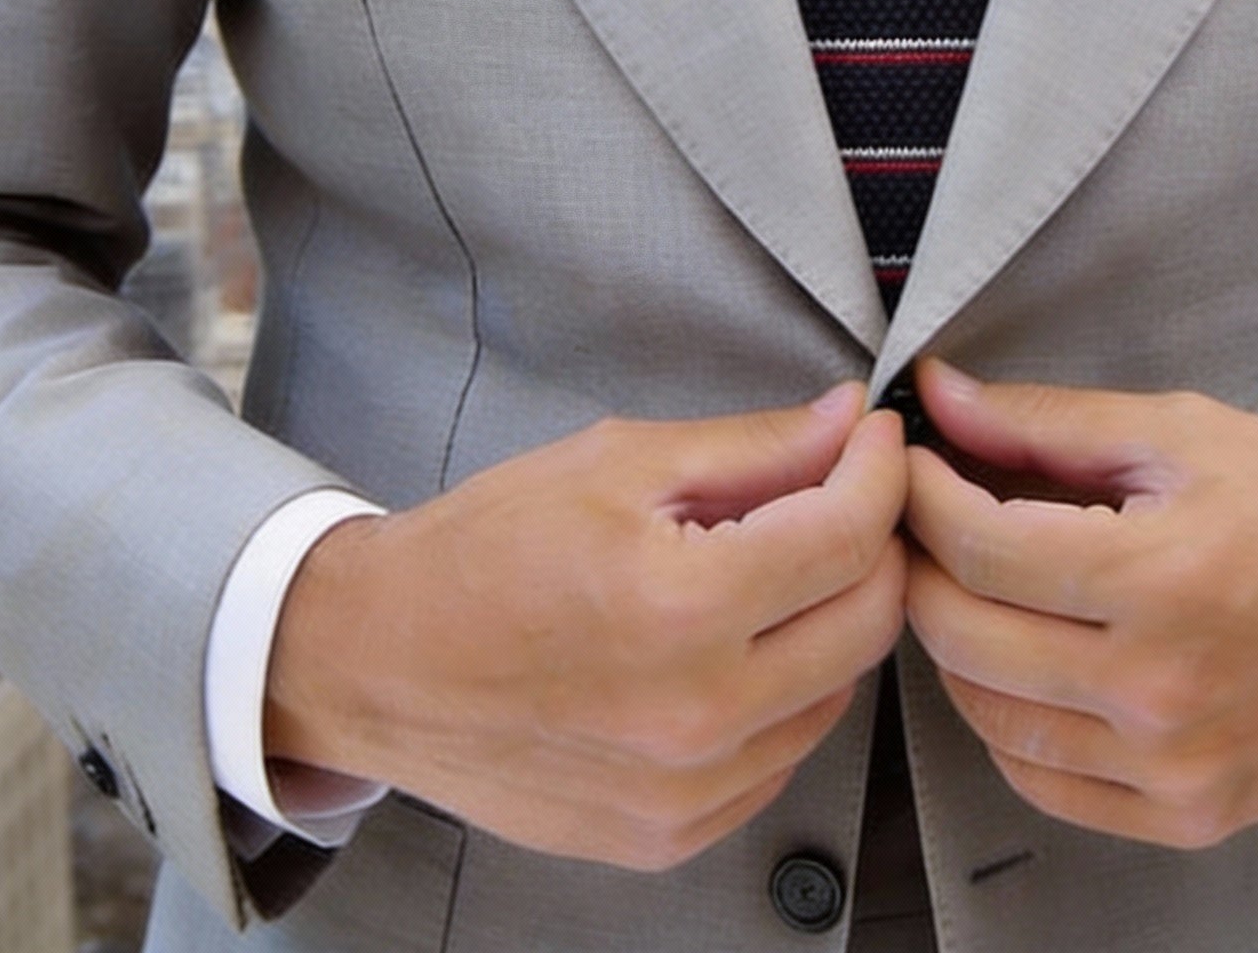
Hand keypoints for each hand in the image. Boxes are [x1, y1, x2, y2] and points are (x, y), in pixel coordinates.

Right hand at [265, 384, 906, 869]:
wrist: (378, 661)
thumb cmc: (483, 552)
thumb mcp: (619, 462)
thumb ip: (753, 447)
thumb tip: (846, 423)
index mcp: (681, 607)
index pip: (849, 535)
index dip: (879, 471)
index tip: (874, 440)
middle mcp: (696, 714)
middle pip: (868, 620)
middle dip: (872, 541)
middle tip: (839, 493)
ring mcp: (687, 790)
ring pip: (838, 691)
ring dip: (829, 618)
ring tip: (769, 568)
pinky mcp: (671, 834)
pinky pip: (782, 754)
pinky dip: (784, 692)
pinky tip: (732, 645)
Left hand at [903, 360, 1257, 849]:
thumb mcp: (1185, 433)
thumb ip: (1049, 422)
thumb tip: (943, 397)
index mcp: (1158, 578)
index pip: (977, 545)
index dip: (922, 495)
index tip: (913, 464)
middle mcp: (1158, 687)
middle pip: (964, 634)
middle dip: (922, 564)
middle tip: (925, 520)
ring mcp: (1171, 764)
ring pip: (989, 716)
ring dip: (955, 645)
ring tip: (971, 587)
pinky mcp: (1188, 813)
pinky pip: (1044, 784)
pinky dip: (1007, 726)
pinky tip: (1021, 667)